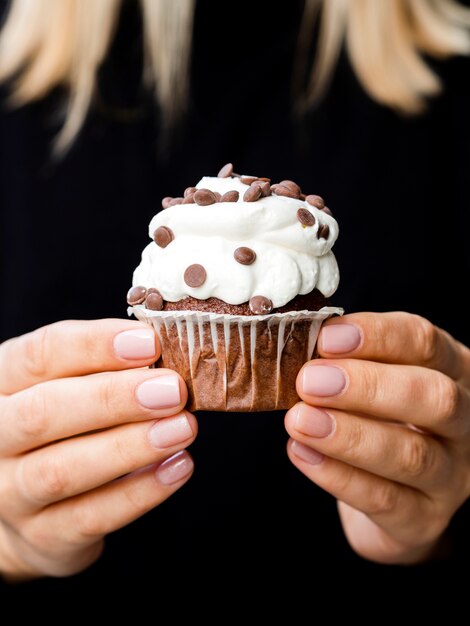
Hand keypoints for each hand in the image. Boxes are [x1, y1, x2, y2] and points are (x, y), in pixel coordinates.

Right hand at [0, 319, 195, 579]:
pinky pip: (89, 517)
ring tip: (182, 427)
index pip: (39, 356)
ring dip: (130, 446)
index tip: (149, 343)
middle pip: (43, 413)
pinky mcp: (42, 536)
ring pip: (62, 471)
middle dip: (113, 398)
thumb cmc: (59, 428)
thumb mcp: (67, 387)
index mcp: (3, 384)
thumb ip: (105, 370)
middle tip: (172, 390)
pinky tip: (178, 466)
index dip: (94, 345)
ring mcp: (10, 493)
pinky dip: (139, 492)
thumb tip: (162, 357)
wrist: (25, 507)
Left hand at [285, 312, 469, 563]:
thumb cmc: (379, 419)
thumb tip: (298, 343)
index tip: (327, 337)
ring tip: (299, 420)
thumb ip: (347, 361)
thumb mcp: (373, 381)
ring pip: (411, 455)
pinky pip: (385, 500)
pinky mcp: (425, 520)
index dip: (378, 337)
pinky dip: (339, 476)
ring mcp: (452, 476)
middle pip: (435, 398)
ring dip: (349, 435)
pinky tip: (303, 453)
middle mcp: (464, 423)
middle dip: (368, 387)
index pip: (426, 344)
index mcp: (453, 372)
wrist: (392, 494)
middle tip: (309, 381)